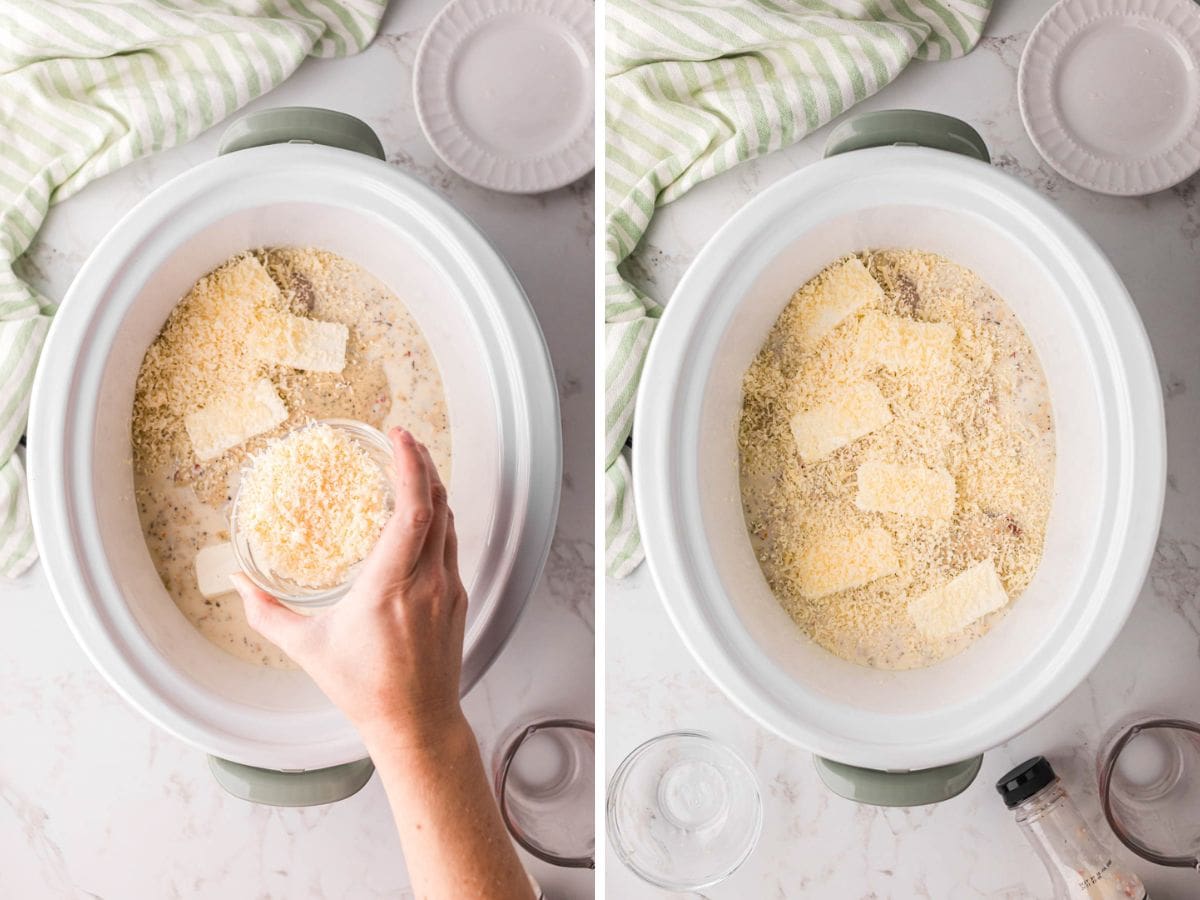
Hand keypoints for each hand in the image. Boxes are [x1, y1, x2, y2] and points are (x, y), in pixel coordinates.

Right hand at [232, 427, 467, 751]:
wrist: (417, 723)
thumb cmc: (366, 690)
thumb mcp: (308, 650)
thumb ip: (268, 614)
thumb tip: (241, 585)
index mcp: (391, 587)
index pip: (412, 512)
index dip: (410, 468)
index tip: (398, 438)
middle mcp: (427, 582)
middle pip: (437, 504)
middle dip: (421, 464)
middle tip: (401, 438)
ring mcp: (448, 589)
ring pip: (449, 521)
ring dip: (432, 487)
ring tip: (411, 464)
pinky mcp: (458, 598)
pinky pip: (450, 544)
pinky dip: (437, 517)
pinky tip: (421, 512)